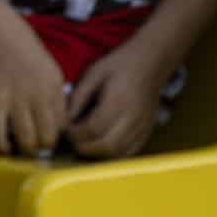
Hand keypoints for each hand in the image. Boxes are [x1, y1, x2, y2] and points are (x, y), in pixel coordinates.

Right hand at [0, 14, 68, 156]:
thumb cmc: (19, 45)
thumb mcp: (48, 66)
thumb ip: (53, 92)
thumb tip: (54, 120)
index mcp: (55, 85)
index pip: (62, 125)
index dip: (54, 136)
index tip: (44, 137)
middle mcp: (40, 94)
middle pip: (48, 138)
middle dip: (41, 147)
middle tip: (31, 146)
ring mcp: (17, 99)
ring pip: (27, 142)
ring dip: (23, 150)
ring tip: (17, 148)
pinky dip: (1, 146)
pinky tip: (1, 145)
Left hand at [66, 38, 171, 158]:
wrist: (152, 62)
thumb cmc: (120, 64)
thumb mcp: (93, 74)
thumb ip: (78, 98)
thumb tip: (64, 121)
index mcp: (118, 101)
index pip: (92, 129)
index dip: (75, 134)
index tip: (66, 129)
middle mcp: (133, 118)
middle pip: (106, 147)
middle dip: (84, 148)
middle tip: (72, 139)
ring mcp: (142, 127)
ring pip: (117, 154)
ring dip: (97, 154)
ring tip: (85, 142)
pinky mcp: (147, 132)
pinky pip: (128, 153)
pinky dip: (112, 154)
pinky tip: (101, 144)